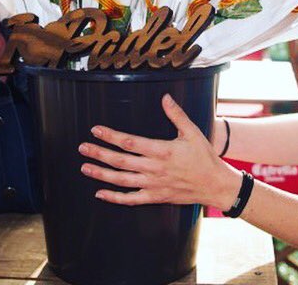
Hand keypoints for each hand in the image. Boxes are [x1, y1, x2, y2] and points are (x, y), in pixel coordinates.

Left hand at [79, 94, 241, 209]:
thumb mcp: (193, 132)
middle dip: (99, 153)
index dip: (111, 136)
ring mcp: (153, 184)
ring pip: (121, 180)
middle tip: (82, 148)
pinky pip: (131, 199)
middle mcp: (154, 168)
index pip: (130, 142)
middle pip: (120, 161)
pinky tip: (100, 193)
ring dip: (101, 174)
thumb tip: (165, 97)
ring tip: (85, 167)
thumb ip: (177, 115)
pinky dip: (114, 198)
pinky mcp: (155, 197)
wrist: (215, 185)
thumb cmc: (204, 157)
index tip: (96, 130)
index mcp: (162, 151)